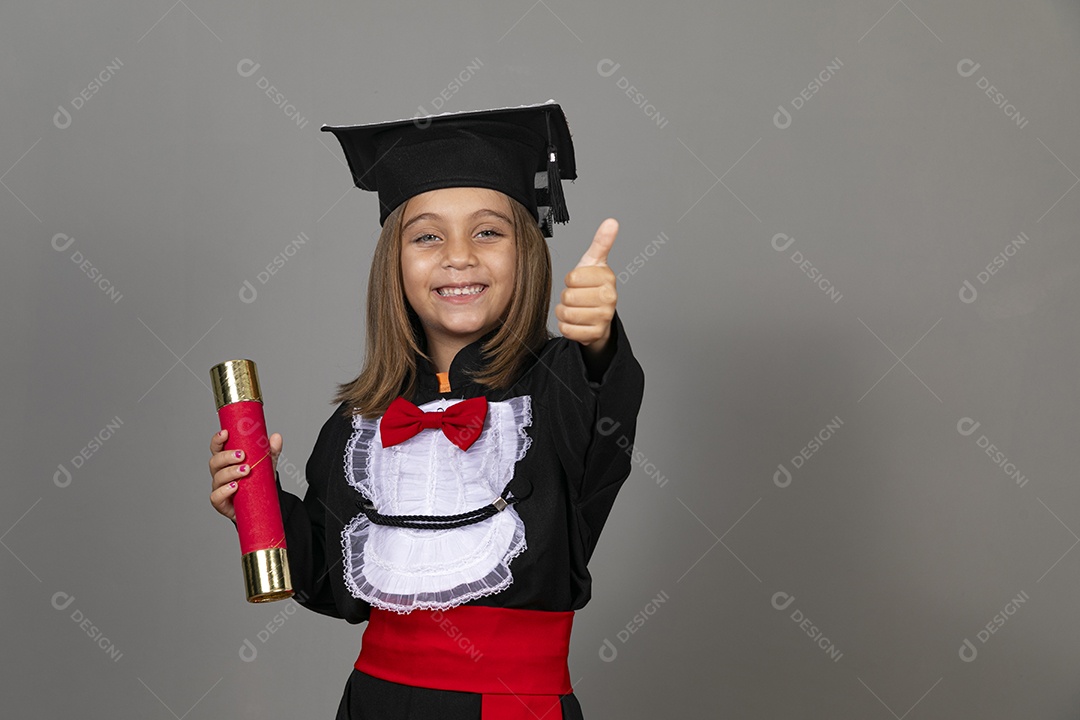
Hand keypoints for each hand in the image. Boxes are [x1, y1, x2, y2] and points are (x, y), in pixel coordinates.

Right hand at [208, 429, 281, 524]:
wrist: (260, 504)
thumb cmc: (257, 481)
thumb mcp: (266, 465)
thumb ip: (271, 452)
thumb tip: (276, 437)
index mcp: (226, 461)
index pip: (217, 448)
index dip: (217, 440)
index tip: (225, 433)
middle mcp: (219, 473)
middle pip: (215, 462)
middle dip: (227, 457)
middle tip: (242, 455)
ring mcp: (219, 488)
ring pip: (217, 478)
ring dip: (230, 472)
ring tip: (246, 470)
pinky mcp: (221, 503)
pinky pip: (216, 497)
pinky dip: (224, 491)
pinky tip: (235, 487)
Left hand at [555, 218, 617, 348]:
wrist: (598, 317)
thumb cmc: (592, 286)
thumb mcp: (594, 263)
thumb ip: (601, 242)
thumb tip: (611, 221)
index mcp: (607, 278)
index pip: (572, 277)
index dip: (570, 280)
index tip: (579, 282)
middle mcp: (610, 298)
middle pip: (568, 296)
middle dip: (566, 297)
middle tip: (576, 297)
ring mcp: (604, 318)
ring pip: (566, 313)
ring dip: (564, 312)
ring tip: (575, 309)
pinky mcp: (595, 334)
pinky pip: (568, 330)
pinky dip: (566, 326)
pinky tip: (575, 322)